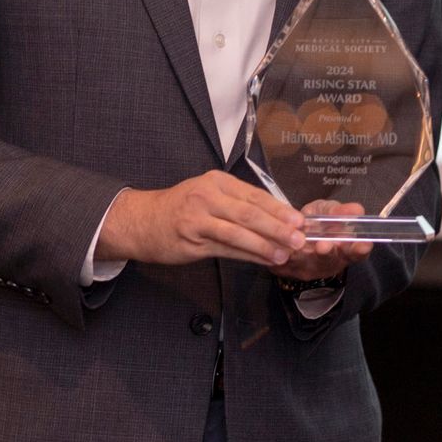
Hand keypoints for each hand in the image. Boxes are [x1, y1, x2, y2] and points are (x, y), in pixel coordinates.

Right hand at [97, 171, 305, 266]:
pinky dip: (248, 256)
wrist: (141, 221)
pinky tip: (264, 260)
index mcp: (217, 182)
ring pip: (239, 232)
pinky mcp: (192, 242)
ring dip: (265, 244)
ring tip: (285, 253)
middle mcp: (208, 197)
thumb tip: (276, 217)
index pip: (255, 195)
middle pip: (250, 213)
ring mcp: (198, 220)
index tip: (300, 219)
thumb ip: (238, 202)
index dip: (279, 209)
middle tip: (299, 237)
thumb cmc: (180, 208)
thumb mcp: (208, 194)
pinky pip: (226, 249)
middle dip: (278, 227)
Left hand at [269, 200, 371, 281]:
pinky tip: (281, 244)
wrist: (291, 234)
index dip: (360, 250)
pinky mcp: (289, 270)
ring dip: (303, 254)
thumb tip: (356, 209)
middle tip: (324, 245)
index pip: (357, 253)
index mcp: (345, 249)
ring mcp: (309, 269)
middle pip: (331, 260)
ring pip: (306, 262)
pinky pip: (284, 261)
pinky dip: (284, 251)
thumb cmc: (316, 222)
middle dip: (327, 253)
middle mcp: (329, 262)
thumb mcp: (328, 211)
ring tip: (299, 243)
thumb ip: (339, 211)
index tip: (363, 245)